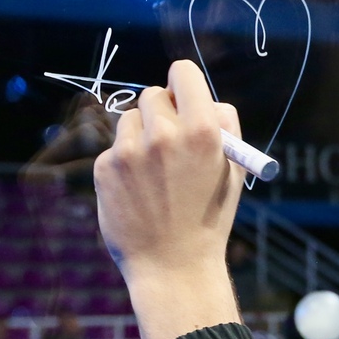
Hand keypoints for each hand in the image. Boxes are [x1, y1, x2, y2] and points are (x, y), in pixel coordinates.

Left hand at [94, 60, 244, 338]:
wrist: (173, 265)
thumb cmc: (209, 215)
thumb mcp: (232, 169)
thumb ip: (224, 125)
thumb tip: (205, 99)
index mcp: (202, 131)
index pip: (182, 73)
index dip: (184, 81)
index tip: (183, 93)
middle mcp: (164, 134)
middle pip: (153, 94)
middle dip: (163, 111)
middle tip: (171, 138)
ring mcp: (130, 150)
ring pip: (130, 120)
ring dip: (142, 135)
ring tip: (156, 171)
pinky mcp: (106, 167)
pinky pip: (115, 147)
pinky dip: (126, 162)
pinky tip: (140, 190)